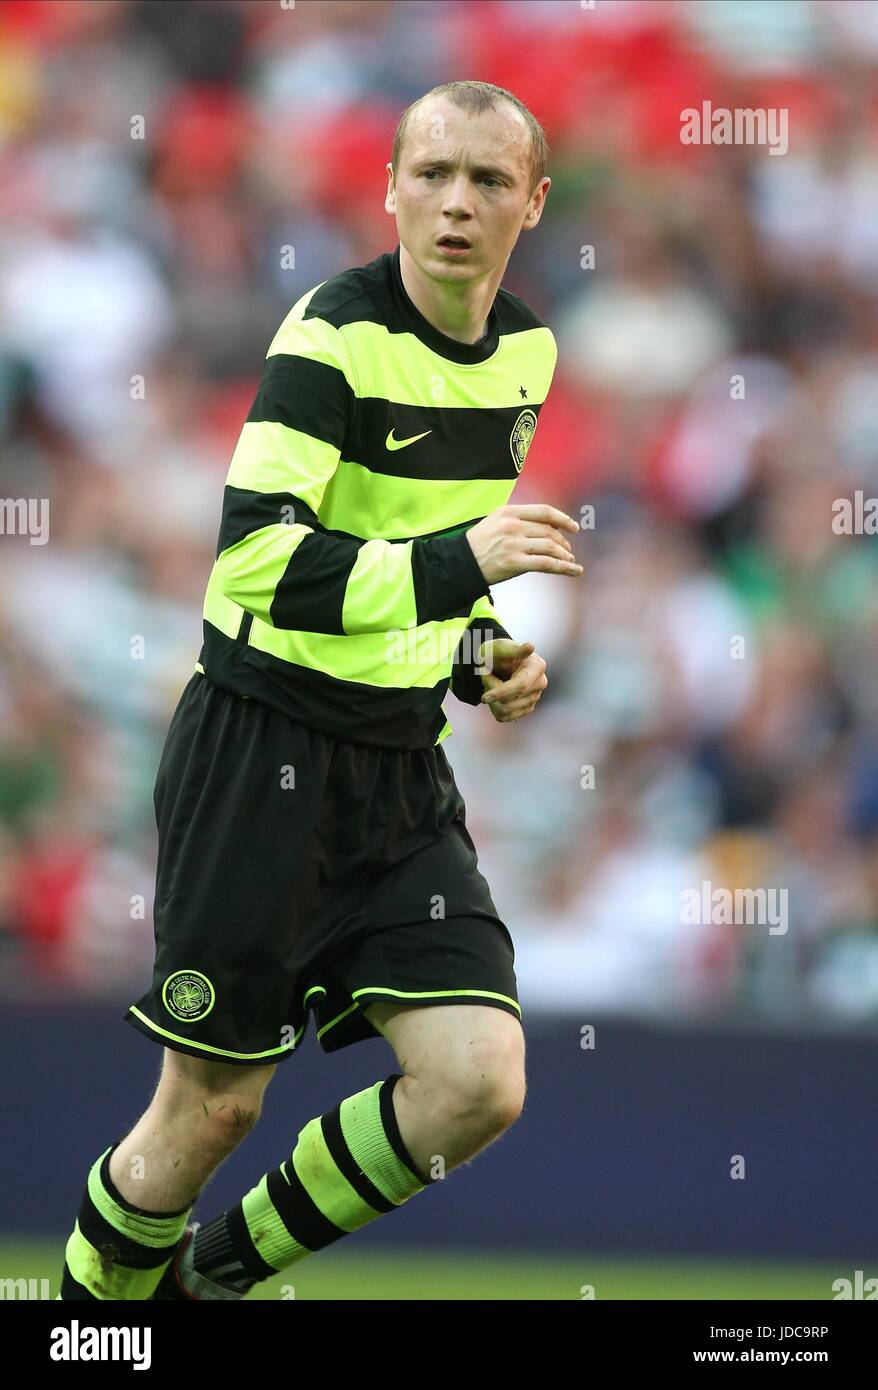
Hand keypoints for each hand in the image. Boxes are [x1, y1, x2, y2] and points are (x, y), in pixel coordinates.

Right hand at [466, 504, 581, 584]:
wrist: (460, 562)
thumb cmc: (479, 543)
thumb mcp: (496, 521)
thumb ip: (519, 519)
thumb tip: (547, 526)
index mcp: (509, 512)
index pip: (544, 511)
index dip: (563, 519)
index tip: (574, 527)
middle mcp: (513, 526)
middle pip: (549, 531)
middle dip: (563, 542)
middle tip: (568, 551)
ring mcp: (514, 544)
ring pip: (550, 547)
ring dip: (565, 555)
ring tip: (570, 561)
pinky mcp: (514, 563)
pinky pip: (546, 564)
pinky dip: (564, 568)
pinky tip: (574, 571)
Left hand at [478, 639, 547, 722]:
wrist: (498, 661)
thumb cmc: (498, 652)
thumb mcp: (501, 647)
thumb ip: (514, 650)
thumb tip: (530, 647)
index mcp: (537, 666)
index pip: (520, 686)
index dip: (501, 692)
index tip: (483, 698)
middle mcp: (540, 683)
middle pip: (510, 699)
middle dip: (490, 688)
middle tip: (484, 673)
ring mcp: (535, 697)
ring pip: (505, 710)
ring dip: (491, 699)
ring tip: (489, 683)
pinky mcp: (527, 708)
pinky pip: (504, 717)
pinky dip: (493, 707)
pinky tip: (494, 694)